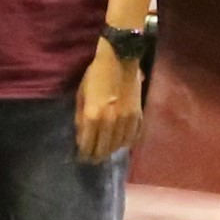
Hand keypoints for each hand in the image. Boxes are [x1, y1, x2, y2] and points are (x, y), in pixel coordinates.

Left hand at [71, 40, 145, 163]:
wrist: (119, 59)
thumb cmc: (95, 74)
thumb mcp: (81, 94)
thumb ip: (80, 116)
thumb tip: (81, 135)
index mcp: (93, 116)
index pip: (87, 144)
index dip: (84, 154)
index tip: (81, 158)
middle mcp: (110, 122)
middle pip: (103, 148)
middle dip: (96, 156)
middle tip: (92, 159)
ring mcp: (126, 120)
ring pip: (118, 145)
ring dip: (111, 150)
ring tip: (106, 152)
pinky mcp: (138, 115)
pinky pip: (133, 136)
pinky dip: (126, 142)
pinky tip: (121, 143)